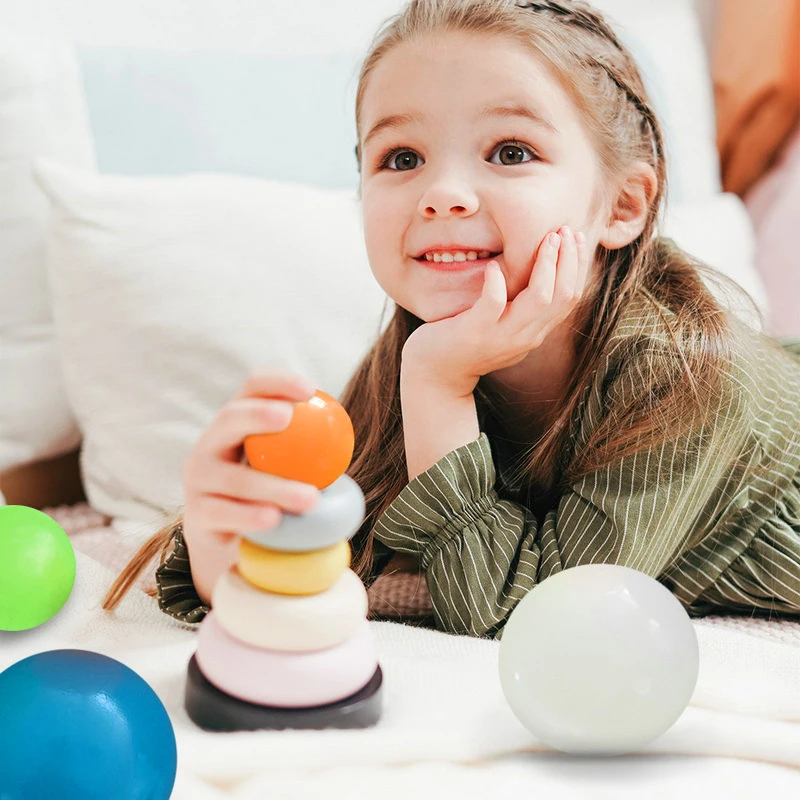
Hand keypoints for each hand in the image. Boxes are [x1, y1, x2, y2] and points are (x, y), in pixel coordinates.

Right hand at [182, 370, 322, 561]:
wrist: (227, 536)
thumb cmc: (267, 491)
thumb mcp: (283, 464)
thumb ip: (306, 448)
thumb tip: (346, 438)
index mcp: (236, 422)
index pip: (253, 388)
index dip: (279, 382)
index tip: (310, 390)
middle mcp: (211, 443)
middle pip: (230, 418)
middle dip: (257, 414)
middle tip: (287, 418)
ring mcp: (199, 478)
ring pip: (235, 477)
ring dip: (274, 486)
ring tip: (310, 498)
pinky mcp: (196, 513)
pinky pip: (224, 513)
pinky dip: (250, 515)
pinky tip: (274, 519)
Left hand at [401, 226, 589, 395]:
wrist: (435, 376)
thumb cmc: (466, 342)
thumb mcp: (503, 325)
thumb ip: (522, 306)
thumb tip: (537, 269)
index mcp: (535, 332)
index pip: (571, 297)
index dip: (578, 265)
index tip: (578, 237)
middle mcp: (526, 336)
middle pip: (563, 295)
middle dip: (569, 259)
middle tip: (565, 229)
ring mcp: (502, 336)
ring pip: (539, 299)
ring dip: (546, 264)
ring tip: (546, 238)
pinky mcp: (475, 332)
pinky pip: (494, 303)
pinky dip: (497, 281)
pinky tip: (493, 266)